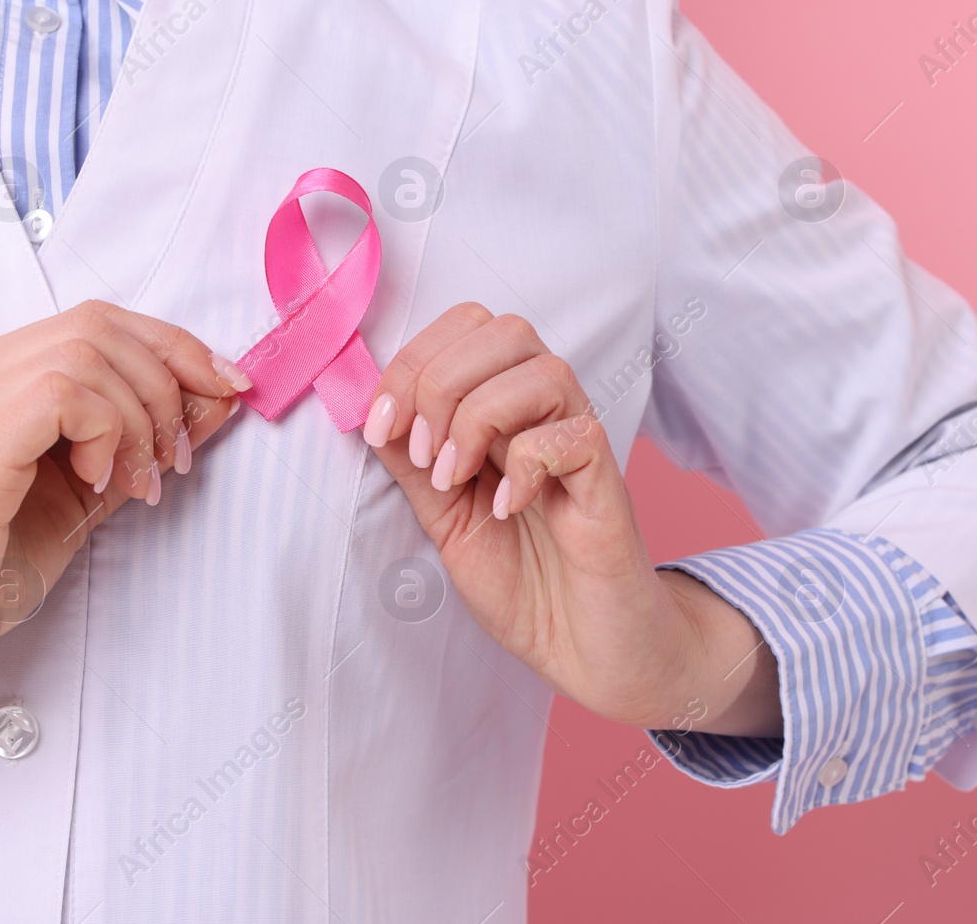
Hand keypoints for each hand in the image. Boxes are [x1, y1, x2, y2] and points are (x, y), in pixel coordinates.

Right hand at [0, 300, 247, 759]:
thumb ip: (142, 443)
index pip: (96, 321)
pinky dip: (107, 432)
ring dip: (141, 418)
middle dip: (169, 383)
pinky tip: (101, 483)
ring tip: (139, 483)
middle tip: (176, 459)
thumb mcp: (87, 495)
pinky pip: (61, 395)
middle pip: (100, 326)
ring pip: (87, 354)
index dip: (174, 346)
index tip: (226, 389)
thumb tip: (216, 400)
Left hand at [363, 303, 780, 735]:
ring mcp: (580, 444)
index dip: (411, 362)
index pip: (464, 328)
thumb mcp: (443, 517)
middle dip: (440, 381)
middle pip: (503, 330)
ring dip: (480, 416)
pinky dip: (526, 464)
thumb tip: (367, 409)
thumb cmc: (523, 581)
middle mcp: (546, 413)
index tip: (381, 429)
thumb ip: (411, 463)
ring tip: (457, 478)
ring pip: (544, 369)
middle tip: (424, 456)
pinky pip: (575, 436)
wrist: (583, 649)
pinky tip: (508, 507)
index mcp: (504, 408)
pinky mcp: (608, 484)